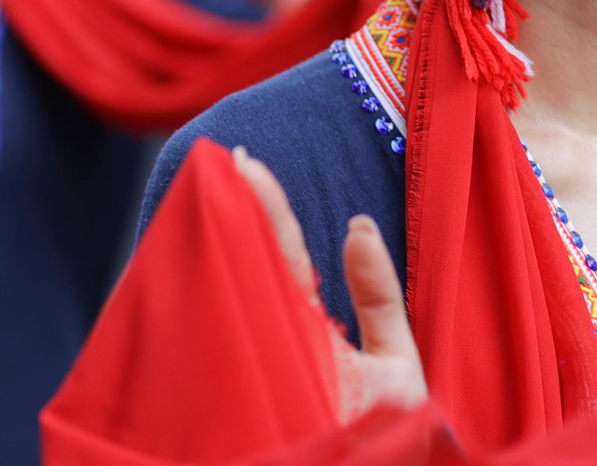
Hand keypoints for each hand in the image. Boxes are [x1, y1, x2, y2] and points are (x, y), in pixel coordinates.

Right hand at [231, 147, 427, 421]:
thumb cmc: (391, 435)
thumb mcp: (397, 361)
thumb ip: (378, 295)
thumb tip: (356, 226)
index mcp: (304, 328)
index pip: (281, 254)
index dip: (265, 207)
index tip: (242, 160)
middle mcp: (273, 343)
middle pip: (245, 271)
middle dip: (230, 217)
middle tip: (221, 161)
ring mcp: (255, 372)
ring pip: (224, 304)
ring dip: (213, 254)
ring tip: (211, 197)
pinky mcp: (241, 403)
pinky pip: (218, 359)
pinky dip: (206, 317)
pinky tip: (200, 278)